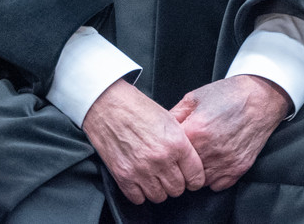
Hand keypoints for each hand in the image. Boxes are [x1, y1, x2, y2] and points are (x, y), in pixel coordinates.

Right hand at [82, 78, 204, 203]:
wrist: (107, 104)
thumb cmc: (136, 108)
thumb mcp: (169, 119)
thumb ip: (181, 143)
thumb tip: (188, 162)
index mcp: (176, 143)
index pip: (196, 177)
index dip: (194, 179)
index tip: (189, 178)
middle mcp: (160, 159)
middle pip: (178, 190)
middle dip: (175, 183)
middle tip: (168, 174)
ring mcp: (141, 169)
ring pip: (159, 197)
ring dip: (157, 189)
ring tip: (152, 175)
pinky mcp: (123, 176)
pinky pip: (138, 198)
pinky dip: (139, 192)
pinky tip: (138, 178)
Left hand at [168, 75, 289, 191]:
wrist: (260, 98)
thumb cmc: (228, 95)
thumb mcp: (194, 98)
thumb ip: (174, 115)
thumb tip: (159, 129)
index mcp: (195, 130)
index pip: (170, 151)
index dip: (167, 148)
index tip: (167, 146)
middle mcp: (209, 150)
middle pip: (182, 170)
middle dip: (179, 163)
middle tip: (181, 154)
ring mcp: (225, 162)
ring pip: (198, 181)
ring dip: (195, 173)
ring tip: (198, 157)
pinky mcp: (237, 169)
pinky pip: (216, 185)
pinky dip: (211, 178)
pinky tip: (211, 163)